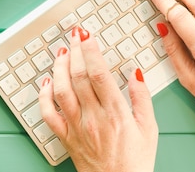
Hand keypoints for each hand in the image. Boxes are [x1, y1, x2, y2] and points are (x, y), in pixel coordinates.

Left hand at [39, 26, 157, 171]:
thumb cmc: (135, 162)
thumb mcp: (150, 129)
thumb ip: (142, 98)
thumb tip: (135, 73)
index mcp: (116, 113)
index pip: (99, 74)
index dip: (91, 51)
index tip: (88, 36)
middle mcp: (93, 118)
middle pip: (78, 76)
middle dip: (75, 51)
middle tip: (74, 35)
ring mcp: (76, 127)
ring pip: (61, 90)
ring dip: (59, 67)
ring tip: (62, 52)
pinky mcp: (66, 137)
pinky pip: (49, 114)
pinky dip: (44, 95)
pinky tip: (47, 82)